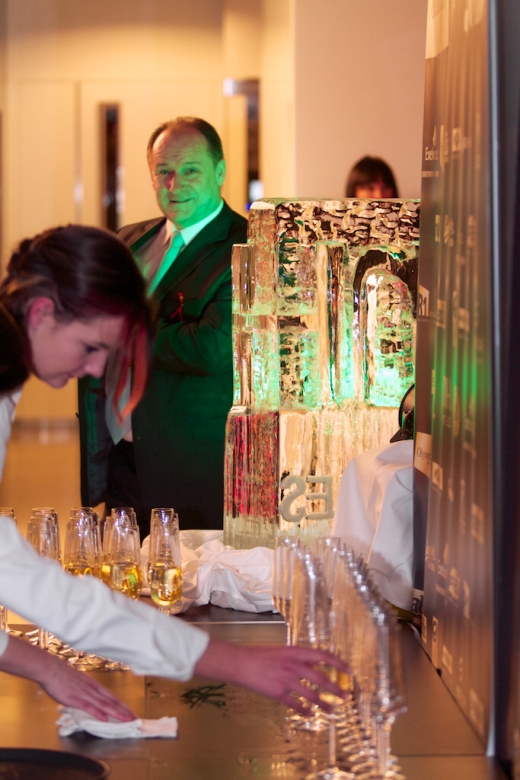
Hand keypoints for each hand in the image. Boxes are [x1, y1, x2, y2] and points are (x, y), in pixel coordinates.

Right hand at [41, 657, 135, 721]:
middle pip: (112, 701)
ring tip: (126, 720)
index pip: (112, 697)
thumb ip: (86, 690)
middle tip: (135, 719)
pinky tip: (105, 719)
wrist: (51, 669)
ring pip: (105, 705)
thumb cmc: (62, 675)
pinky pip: (89, 707)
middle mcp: (93, 689)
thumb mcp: (79, 682)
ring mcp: (85, 694)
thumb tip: (91, 698)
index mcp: (94, 685)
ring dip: (117, 713)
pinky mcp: (76, 699)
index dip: (122, 705)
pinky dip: (98, 713)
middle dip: (124, 711)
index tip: (130, 712)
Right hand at [193, 639, 348, 714]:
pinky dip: (305, 710)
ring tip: (333, 710)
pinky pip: (296, 704)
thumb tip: (315, 664)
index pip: (323, 656)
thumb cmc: (261, 655)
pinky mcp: (278, 693)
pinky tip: (311, 715)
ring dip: (323, 703)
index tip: (349, 671)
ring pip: (310, 694)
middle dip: (335, 688)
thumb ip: (299, 658)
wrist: (242, 663)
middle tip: (345, 696)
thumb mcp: (283, 651)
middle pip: (320, 678)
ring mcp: (286, 680)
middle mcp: (294, 665)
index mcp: (296, 652)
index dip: (338, 663)